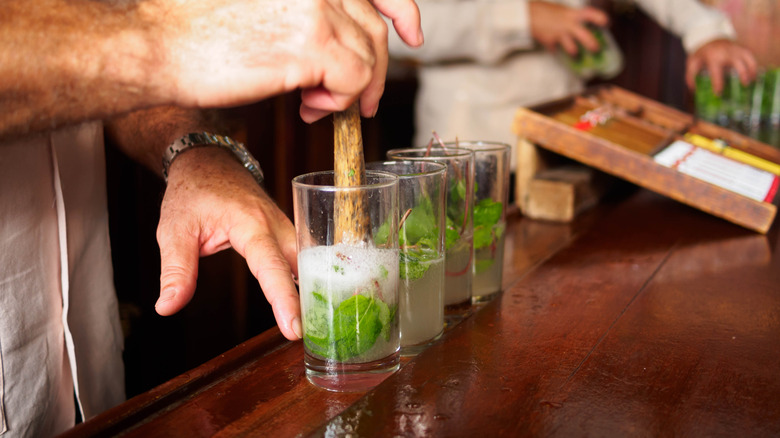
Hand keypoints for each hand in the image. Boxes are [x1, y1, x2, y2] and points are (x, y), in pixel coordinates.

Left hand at [154, 146, 301, 340]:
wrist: (208, 162)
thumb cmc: (192, 192)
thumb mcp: (174, 229)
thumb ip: (175, 270)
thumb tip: (168, 307)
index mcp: (250, 223)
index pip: (271, 266)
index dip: (283, 299)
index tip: (294, 328)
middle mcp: (276, 225)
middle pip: (302, 267)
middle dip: (310, 300)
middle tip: (312, 336)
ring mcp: (287, 228)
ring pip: (309, 263)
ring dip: (315, 291)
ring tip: (320, 326)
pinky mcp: (288, 233)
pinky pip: (305, 259)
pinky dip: (311, 280)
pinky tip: (315, 303)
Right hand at [157, 0, 421, 121]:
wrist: (156, 45)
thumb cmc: (197, 28)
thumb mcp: (263, 3)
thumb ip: (306, 9)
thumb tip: (347, 35)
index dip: (401, 10)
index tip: (411, 35)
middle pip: (373, 27)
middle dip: (373, 70)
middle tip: (358, 100)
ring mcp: (317, 5)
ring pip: (367, 58)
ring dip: (349, 90)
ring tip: (315, 105)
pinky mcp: (312, 41)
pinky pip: (353, 79)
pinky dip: (339, 102)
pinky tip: (309, 108)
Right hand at [528, 2, 608, 54]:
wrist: (528, 15)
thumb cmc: (546, 11)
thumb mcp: (563, 11)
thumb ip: (573, 18)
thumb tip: (583, 26)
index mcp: (573, 14)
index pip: (591, 14)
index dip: (600, 19)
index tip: (607, 23)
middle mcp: (568, 24)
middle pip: (585, 36)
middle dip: (592, 44)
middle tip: (596, 49)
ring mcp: (559, 34)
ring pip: (572, 48)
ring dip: (574, 52)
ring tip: (576, 55)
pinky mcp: (550, 42)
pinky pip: (555, 49)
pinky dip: (555, 50)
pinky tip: (555, 49)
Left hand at [685, 39, 757, 95]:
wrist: (709, 37)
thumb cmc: (701, 53)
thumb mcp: (692, 63)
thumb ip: (691, 75)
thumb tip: (693, 89)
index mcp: (713, 58)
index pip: (716, 72)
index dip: (718, 83)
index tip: (718, 93)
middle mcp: (726, 53)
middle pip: (738, 64)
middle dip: (743, 74)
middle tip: (745, 85)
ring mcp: (735, 50)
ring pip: (748, 59)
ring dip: (752, 70)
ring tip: (752, 81)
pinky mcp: (741, 48)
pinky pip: (750, 56)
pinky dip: (754, 65)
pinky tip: (754, 75)